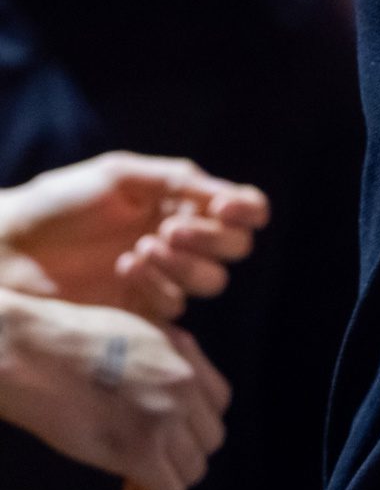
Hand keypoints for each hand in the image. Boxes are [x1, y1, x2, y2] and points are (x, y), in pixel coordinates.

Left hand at [0, 154, 268, 322]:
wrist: (4, 248)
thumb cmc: (59, 203)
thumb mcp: (121, 175)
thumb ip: (179, 180)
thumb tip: (231, 197)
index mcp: (180, 203)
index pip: (242, 209)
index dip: (246, 209)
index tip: (226, 206)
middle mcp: (180, 241)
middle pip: (235, 247)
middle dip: (211, 238)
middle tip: (169, 229)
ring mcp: (162, 279)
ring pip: (212, 280)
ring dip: (186, 264)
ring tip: (141, 249)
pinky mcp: (139, 313)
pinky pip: (175, 306)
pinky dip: (157, 285)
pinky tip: (123, 269)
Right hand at [0, 291, 228, 489]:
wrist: (36, 352)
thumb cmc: (68, 344)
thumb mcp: (136, 334)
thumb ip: (162, 361)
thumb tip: (166, 391)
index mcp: (184, 356)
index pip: (218, 402)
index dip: (195, 423)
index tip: (174, 435)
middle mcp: (184, 384)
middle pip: (209, 438)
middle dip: (184, 452)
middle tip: (155, 462)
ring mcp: (165, 417)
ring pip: (193, 468)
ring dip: (170, 478)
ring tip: (143, 483)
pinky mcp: (140, 451)